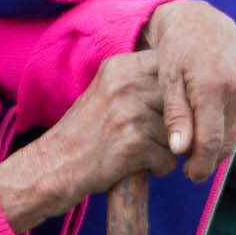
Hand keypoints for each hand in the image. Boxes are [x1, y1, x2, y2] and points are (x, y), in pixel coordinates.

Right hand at [0, 50, 176, 234]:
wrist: (52, 166)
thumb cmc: (85, 133)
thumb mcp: (107, 91)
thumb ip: (139, 81)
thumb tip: (184, 83)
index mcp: (120, 67)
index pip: (170, 68)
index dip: (175, 92)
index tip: (165, 108)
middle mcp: (126, 84)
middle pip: (178, 101)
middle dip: (176, 122)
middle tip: (157, 135)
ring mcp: (129, 112)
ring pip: (178, 130)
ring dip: (167, 147)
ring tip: (143, 152)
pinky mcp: (132, 142)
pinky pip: (169, 157)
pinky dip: (159, 167)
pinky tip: (139, 166)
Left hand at [142, 0, 235, 182]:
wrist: (203, 23)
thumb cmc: (177, 50)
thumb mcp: (167, 80)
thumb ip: (175, 116)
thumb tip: (181, 150)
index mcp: (213, 87)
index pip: (211, 142)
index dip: (200, 166)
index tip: (189, 175)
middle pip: (225, 144)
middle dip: (205, 157)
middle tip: (185, 157)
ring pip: (233, 137)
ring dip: (214, 142)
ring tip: (192, 131)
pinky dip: (224, 128)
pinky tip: (207, 116)